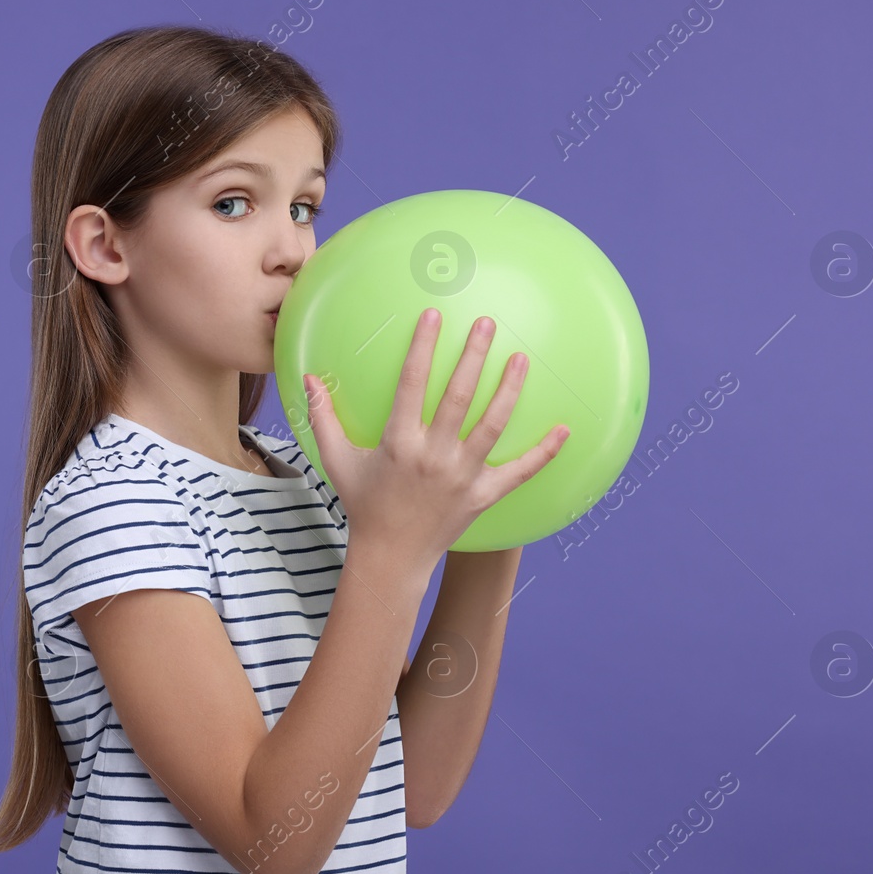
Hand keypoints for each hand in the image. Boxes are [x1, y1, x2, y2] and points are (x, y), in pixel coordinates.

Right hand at [303, 308, 568, 565]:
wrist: (391, 556)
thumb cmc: (364, 504)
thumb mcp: (336, 460)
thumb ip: (323, 418)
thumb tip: (309, 378)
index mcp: (399, 443)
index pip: (412, 385)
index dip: (423, 348)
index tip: (433, 316)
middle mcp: (433, 456)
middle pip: (459, 397)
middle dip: (474, 356)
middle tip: (487, 324)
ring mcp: (461, 476)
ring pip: (491, 426)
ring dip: (508, 390)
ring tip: (521, 359)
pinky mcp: (482, 496)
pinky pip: (519, 473)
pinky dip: (543, 453)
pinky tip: (564, 429)